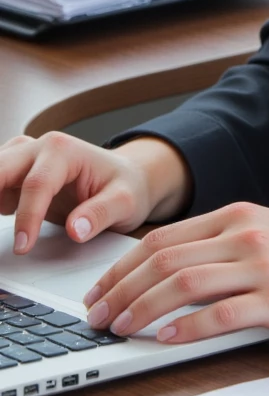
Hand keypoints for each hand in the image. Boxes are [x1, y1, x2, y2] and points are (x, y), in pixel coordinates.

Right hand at [0, 132, 191, 252]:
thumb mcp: (125, 201)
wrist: (129, 177)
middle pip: (1, 169)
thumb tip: (75, 230)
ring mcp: (26, 159)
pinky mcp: (18, 174)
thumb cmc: (126, 185)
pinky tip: (1, 217)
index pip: (36, 184)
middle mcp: (40, 148)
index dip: (27, 217)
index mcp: (64, 150)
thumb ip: (101, 213)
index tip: (23, 247)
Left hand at [82, 202, 268, 343]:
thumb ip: (229, 244)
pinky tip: (167, 339)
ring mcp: (263, 265)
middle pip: (163, 258)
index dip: (123, 265)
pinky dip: (187, 326)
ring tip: (120, 328)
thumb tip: (177, 269)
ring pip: (183, 283)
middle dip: (120, 288)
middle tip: (97, 314)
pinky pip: (221, 313)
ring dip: (142, 308)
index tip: (101, 288)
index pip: (164, 237)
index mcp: (241, 215)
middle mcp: (246, 233)